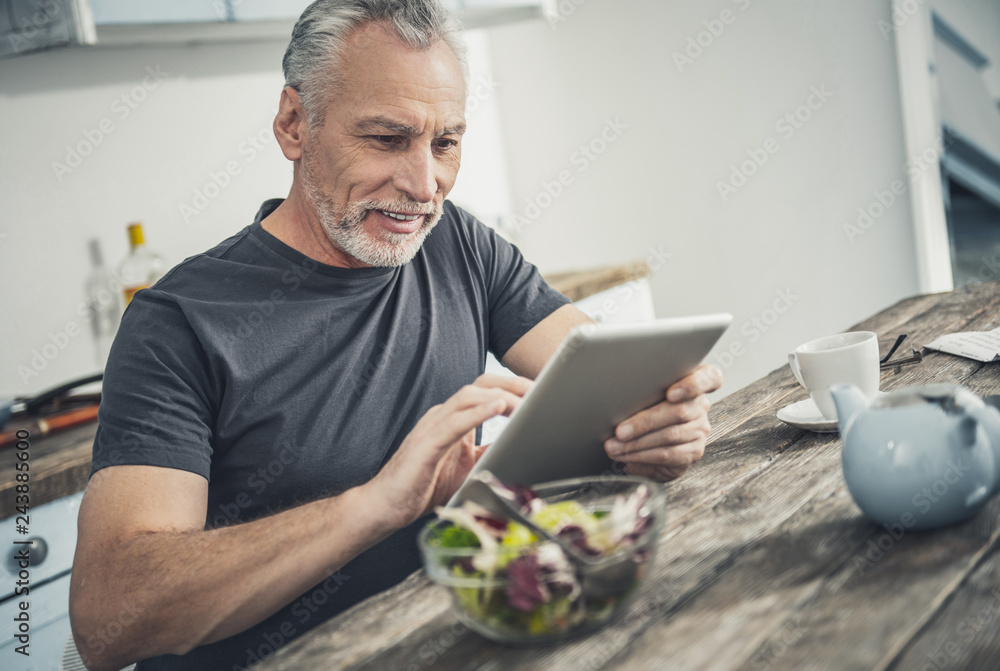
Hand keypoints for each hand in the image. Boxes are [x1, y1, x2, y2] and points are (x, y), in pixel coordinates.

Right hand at [365, 374, 531, 527]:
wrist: (385, 506)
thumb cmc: (422, 486)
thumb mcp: (467, 468)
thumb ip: (489, 454)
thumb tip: (520, 448)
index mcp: (454, 420)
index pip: (486, 391)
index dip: (513, 387)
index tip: (540, 393)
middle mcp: (444, 416)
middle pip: (481, 385)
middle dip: (511, 383)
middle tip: (539, 390)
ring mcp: (433, 427)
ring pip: (468, 397)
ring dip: (499, 396)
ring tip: (524, 399)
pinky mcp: (426, 444)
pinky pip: (454, 422)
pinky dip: (478, 412)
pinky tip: (497, 407)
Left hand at [604, 365, 722, 481]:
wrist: (651, 438)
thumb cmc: (643, 406)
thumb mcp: (643, 393)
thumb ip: (640, 392)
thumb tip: (614, 402)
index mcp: (694, 381)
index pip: (710, 378)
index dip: (692, 385)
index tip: (670, 393)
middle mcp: (701, 405)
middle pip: (678, 411)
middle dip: (643, 423)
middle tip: (619, 431)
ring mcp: (700, 429)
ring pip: (670, 435)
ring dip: (638, 443)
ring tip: (615, 446)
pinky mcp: (694, 451)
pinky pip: (668, 454)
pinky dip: (643, 456)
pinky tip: (627, 456)